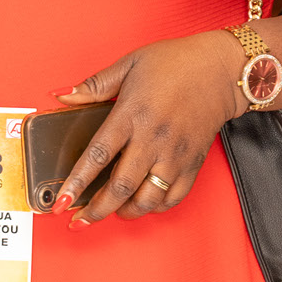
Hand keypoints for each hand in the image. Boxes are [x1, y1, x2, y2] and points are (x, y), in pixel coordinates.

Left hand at [54, 31, 245, 225]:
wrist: (221, 69)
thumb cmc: (176, 63)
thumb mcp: (129, 64)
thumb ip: (94, 85)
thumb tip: (63, 96)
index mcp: (132, 114)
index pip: (98, 155)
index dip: (77, 182)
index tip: (61, 201)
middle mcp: (152, 139)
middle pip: (120, 187)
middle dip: (97, 209)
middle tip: (81, 219)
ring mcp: (174, 154)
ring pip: (148, 199)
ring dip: (127, 212)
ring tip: (113, 212)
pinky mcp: (192, 163)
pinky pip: (174, 197)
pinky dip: (156, 207)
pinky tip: (144, 203)